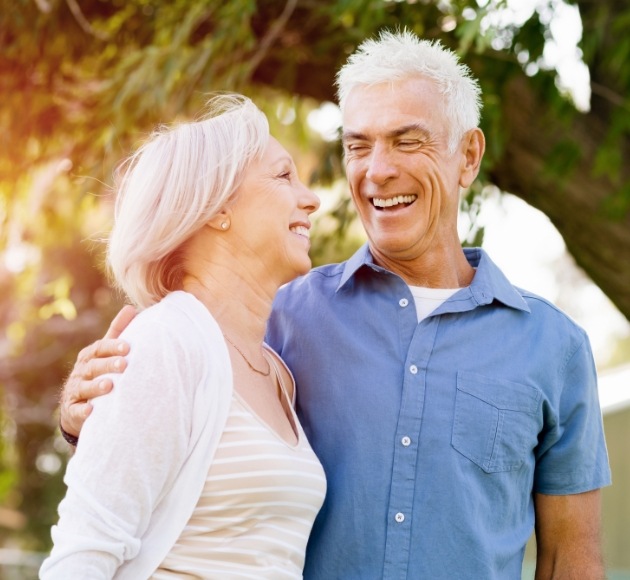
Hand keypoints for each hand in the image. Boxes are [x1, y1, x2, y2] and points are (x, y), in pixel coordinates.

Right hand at [59, 305, 136, 437]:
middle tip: (124, 364)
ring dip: (96, 386)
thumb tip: (132, 307)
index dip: (113, 346)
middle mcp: (81, 371)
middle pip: (94, 366)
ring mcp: (75, 390)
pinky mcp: (72, 410)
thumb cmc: (99, 371)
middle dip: (108, 365)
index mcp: (90, 355)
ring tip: (109, 385)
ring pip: (84, 387)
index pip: (100, 348)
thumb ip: (118, 331)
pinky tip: (91, 411)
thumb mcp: (106, 351)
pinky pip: (76, 411)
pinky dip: (83, 411)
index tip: (128, 347)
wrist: (78, 404)